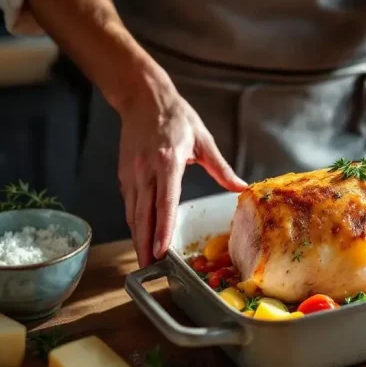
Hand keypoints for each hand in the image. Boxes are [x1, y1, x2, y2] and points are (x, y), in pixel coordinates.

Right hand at [117, 80, 246, 266]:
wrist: (143, 98)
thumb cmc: (176, 117)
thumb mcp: (203, 140)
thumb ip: (221, 168)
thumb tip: (242, 187)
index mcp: (167, 161)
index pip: (164, 201)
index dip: (161, 228)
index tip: (161, 250)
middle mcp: (145, 170)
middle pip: (143, 215)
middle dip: (145, 244)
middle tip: (150, 268)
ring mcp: (131, 173)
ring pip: (133, 212)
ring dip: (137, 238)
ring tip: (144, 260)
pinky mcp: (124, 174)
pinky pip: (130, 204)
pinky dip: (134, 222)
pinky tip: (140, 236)